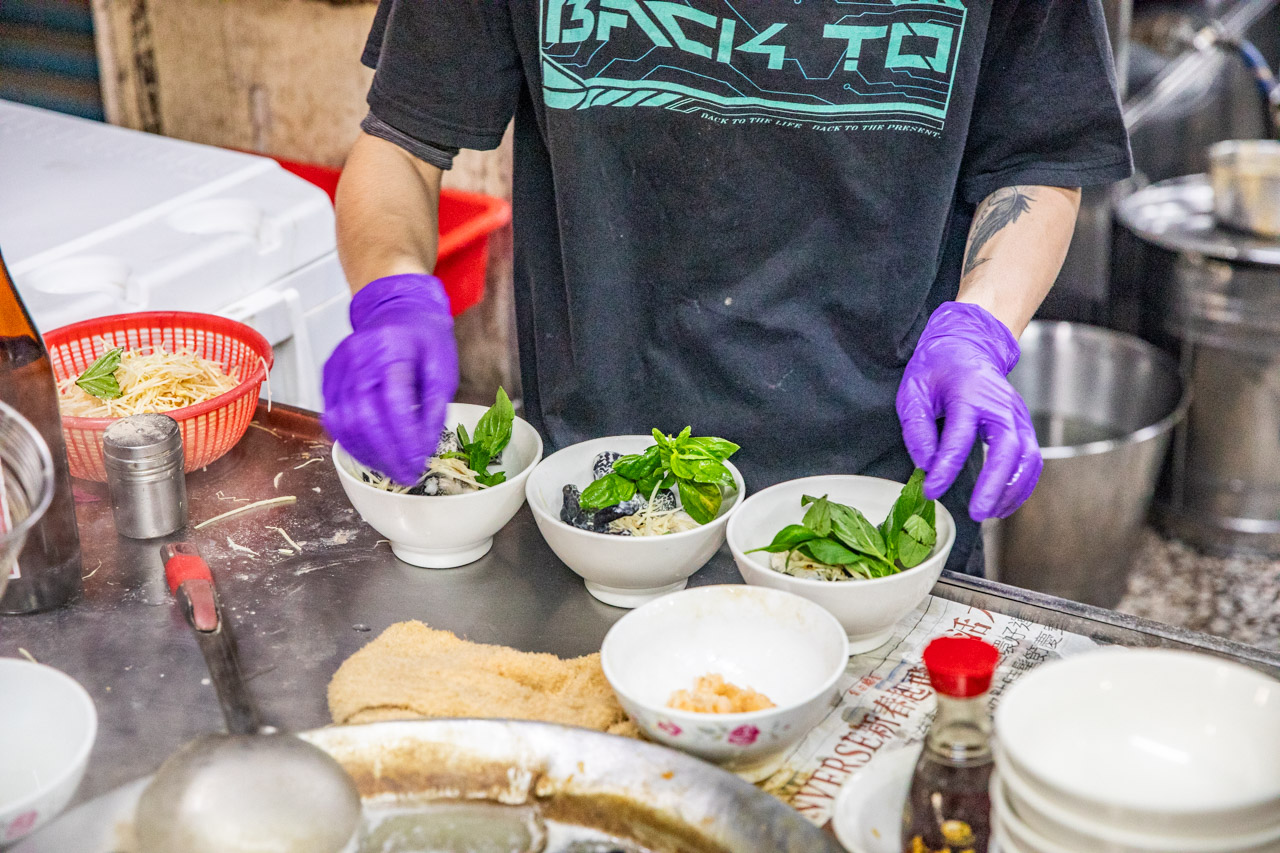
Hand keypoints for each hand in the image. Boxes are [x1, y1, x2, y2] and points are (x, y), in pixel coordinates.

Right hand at [322, 274, 457, 483]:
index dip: (405, 441)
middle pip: (364, 417)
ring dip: (366, 452)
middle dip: (385, 454)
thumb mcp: (444, 369)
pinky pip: (332, 415)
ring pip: (343, 421)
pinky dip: (350, 439)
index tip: (418, 464)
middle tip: (404, 475)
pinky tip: (370, 452)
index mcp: (392, 350)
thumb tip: (422, 447)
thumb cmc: (425, 338)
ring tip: (389, 467)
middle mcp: (359, 356)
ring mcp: (338, 365)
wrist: (397, 309)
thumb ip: (434, 408)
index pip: (394, 405)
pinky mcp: (328, 375)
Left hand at [896, 302, 1040, 520]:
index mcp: (969, 394)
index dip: (945, 468)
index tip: (932, 490)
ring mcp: (1017, 415)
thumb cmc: (938, 368)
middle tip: (976, 512)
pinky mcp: (1024, 425)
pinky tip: (1004, 503)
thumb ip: (917, 428)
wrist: (968, 344)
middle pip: (1008, 449)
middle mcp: (1000, 405)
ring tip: (989, 512)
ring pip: (1027, 457)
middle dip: (994, 485)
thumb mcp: (914, 391)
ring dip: (1012, 489)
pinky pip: (1032, 460)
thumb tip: (925, 465)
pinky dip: (1022, 485)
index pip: (960, 438)